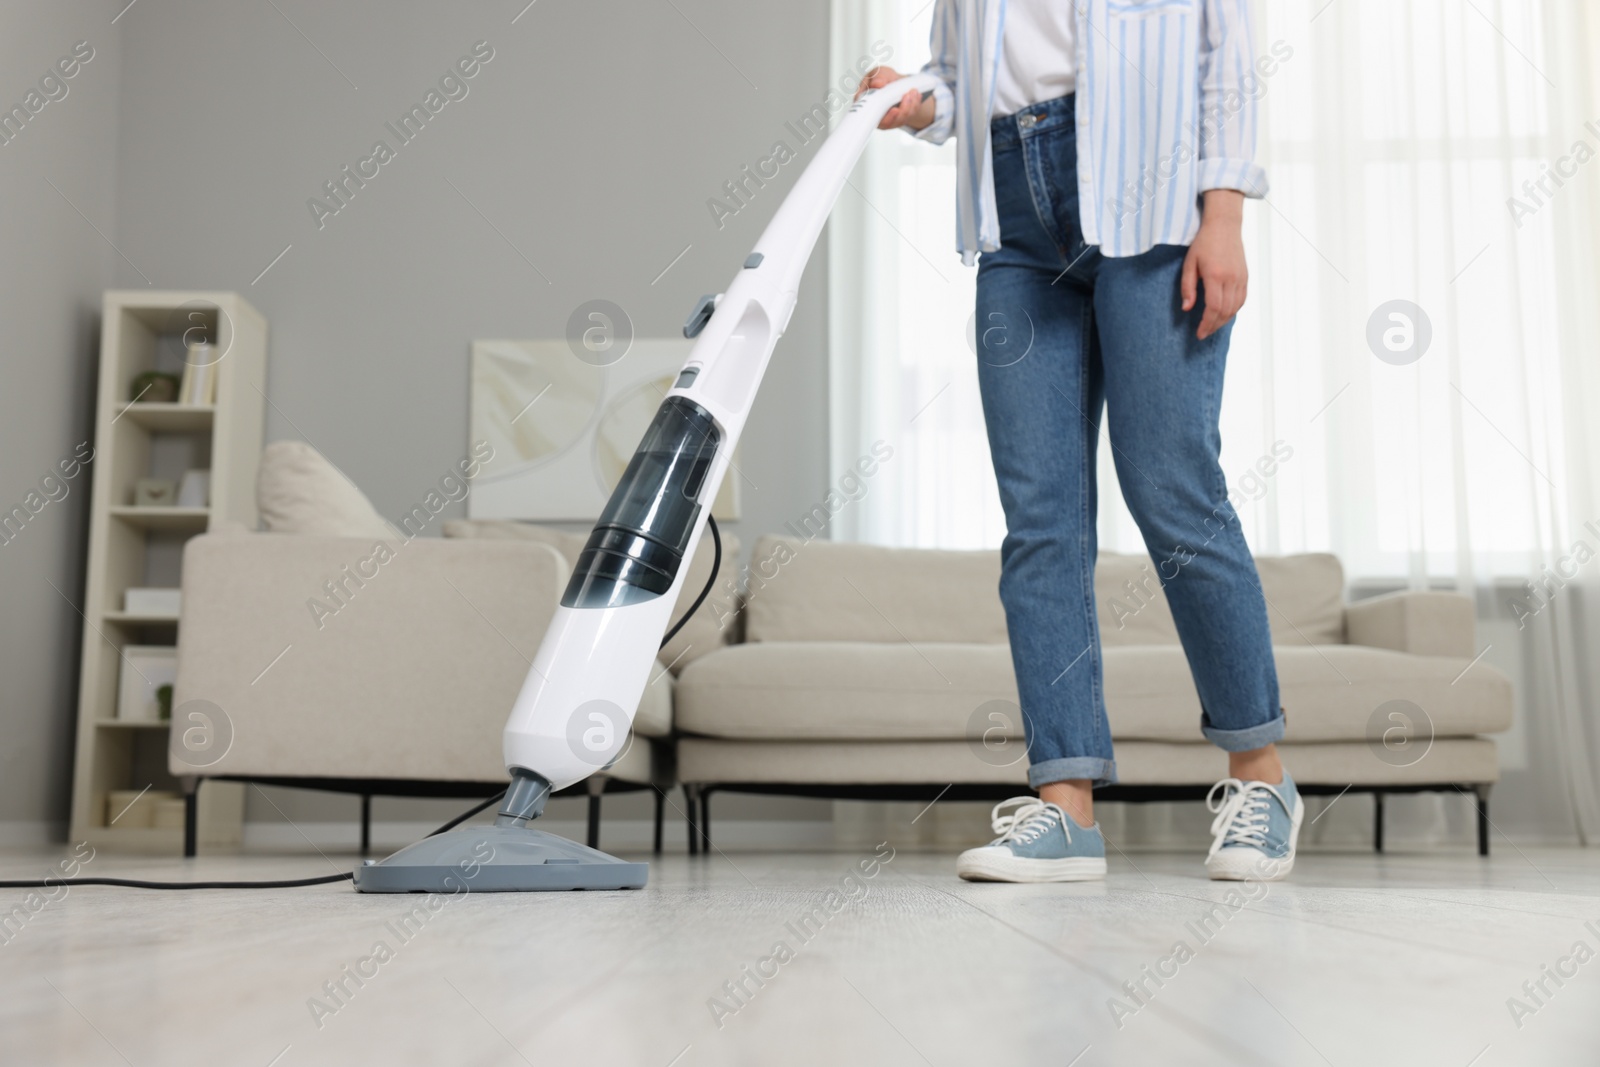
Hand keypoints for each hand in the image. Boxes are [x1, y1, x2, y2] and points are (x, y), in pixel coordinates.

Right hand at [854, 66, 934, 131]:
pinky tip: (916, 95)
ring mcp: (888, 119)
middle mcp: (875, 115)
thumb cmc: (883, 78)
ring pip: (899, 120)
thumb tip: (877, 84)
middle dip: (900, 112)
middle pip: (886, 122)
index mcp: (865, 104)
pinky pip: (908, 117)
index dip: (881, 115)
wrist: (895, 83)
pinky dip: (914, 106)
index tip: (894, 110)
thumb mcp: (879, 72)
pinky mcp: (899, 119)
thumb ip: (877, 76)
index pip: (868, 115)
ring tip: (912, 92)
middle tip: (906, 97)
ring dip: (909, 107)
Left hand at [1181, 190, 1247, 339]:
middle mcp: (1231, 278)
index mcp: (1216, 275)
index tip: (1199, 333)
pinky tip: (1224, 314)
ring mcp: (1241, 277)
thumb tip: (1187, 308)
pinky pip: (1242, 299)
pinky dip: (1233, 310)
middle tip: (1203, 333)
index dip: (1206, 323)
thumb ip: (1188, 287)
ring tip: (1212, 326)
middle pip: (1225, 311)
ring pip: (1235, 307)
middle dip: (1214, 325)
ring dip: (1223, 320)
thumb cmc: (1203, 243)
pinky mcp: (1245, 276)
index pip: (1213, 307)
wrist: (1224, 226)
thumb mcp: (1189, 263)